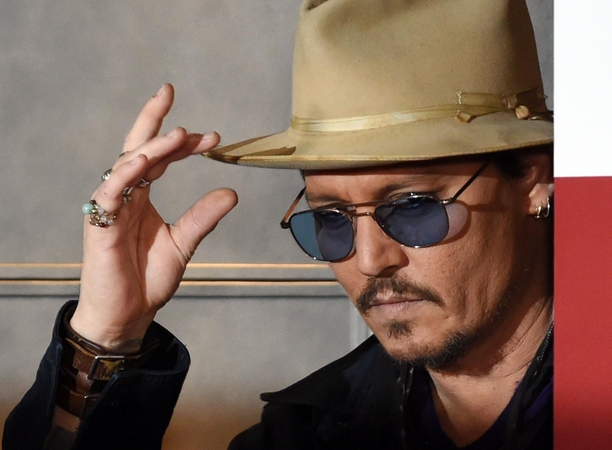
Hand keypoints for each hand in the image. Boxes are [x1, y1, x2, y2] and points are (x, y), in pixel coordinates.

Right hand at [71, 84, 237, 351]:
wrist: (127, 314)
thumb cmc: (147, 279)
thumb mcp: (184, 243)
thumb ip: (203, 217)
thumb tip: (231, 191)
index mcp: (141, 197)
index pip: (160, 158)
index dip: (183, 145)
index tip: (214, 137)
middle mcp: (124, 195)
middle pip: (136, 148)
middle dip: (152, 119)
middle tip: (170, 92)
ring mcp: (110, 208)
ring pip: (126, 165)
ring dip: (150, 146)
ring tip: (178, 134)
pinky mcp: (100, 224)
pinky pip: (110, 192)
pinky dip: (126, 174)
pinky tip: (143, 161)